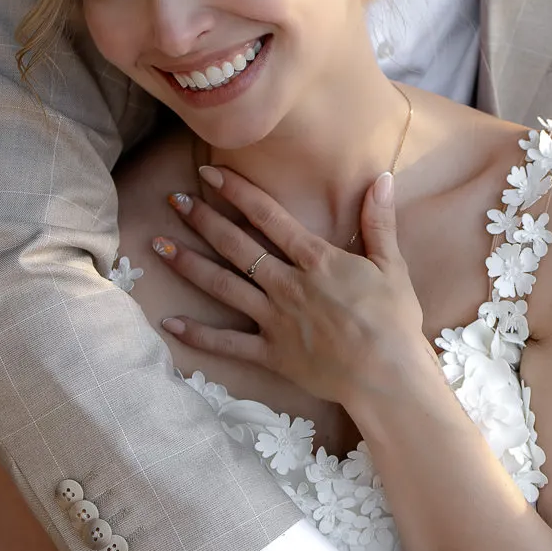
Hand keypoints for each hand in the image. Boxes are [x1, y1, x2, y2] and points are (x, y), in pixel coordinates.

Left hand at [157, 167, 435, 406]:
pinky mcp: (271, 353)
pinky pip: (227, 343)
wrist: (387, 376)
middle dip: (203, 220)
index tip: (210, 174)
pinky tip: (169, 322)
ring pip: (223, 286)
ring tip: (158, 245)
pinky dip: (197, 334)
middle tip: (173, 201)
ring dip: (188, 264)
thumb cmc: (394, 320)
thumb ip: (379, 221)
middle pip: (236, 247)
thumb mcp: (391, 265)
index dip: (238, 193)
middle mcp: (287, 285)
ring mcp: (275, 320)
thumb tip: (380, 177)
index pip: (269, 217)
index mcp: (316, 260)